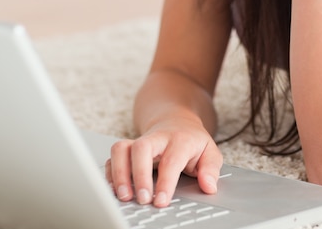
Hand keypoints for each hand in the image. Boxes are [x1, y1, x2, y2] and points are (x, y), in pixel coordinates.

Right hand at [105, 118, 222, 207]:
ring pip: (121, 148)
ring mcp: (140, 141)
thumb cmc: (191, 140)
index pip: (171, 160)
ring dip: (119, 173)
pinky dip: (111, 173)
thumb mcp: (210, 151)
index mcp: (180, 139)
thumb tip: (208, 186)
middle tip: (143, 199)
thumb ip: (211, 168)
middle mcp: (157, 138)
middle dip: (139, 175)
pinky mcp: (128, 147)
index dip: (165, 182)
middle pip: (141, 148)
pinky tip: (115, 189)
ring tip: (124, 196)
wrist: (176, 120)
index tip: (161, 201)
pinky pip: (113, 156)